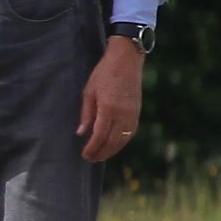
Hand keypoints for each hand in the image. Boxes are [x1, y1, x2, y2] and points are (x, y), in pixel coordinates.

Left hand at [79, 39, 143, 163]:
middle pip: (113, 141)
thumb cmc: (103, 74)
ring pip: (124, 139)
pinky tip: (114, 145)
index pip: (100, 135)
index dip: (93, 148)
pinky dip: (122, 141)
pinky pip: (130, 132)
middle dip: (101, 153)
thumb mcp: (89, 92)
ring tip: (101, 156)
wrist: (126, 61)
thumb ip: (86, 114)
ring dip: (112, 150)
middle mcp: (123, 114)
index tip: (85, 155)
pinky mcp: (137, 112)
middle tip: (90, 159)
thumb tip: (82, 133)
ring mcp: (133, 114)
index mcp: (109, 108)